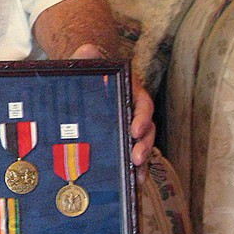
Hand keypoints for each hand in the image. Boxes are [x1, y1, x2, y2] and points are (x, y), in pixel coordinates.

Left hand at [71, 44, 155, 182]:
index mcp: (132, 92)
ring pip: (143, 146)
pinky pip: (133, 156)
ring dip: (143, 162)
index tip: (134, 130)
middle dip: (144, 145)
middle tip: (136, 158)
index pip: (143, 104)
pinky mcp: (123, 141)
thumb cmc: (89, 74)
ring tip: (138, 178)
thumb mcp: (85, 64)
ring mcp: (130, 127)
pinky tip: (133, 184)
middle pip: (147, 129)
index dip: (142, 118)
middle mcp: (136, 111)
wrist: (87, 83)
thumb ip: (87, 58)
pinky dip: (136, 170)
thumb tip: (87, 49)